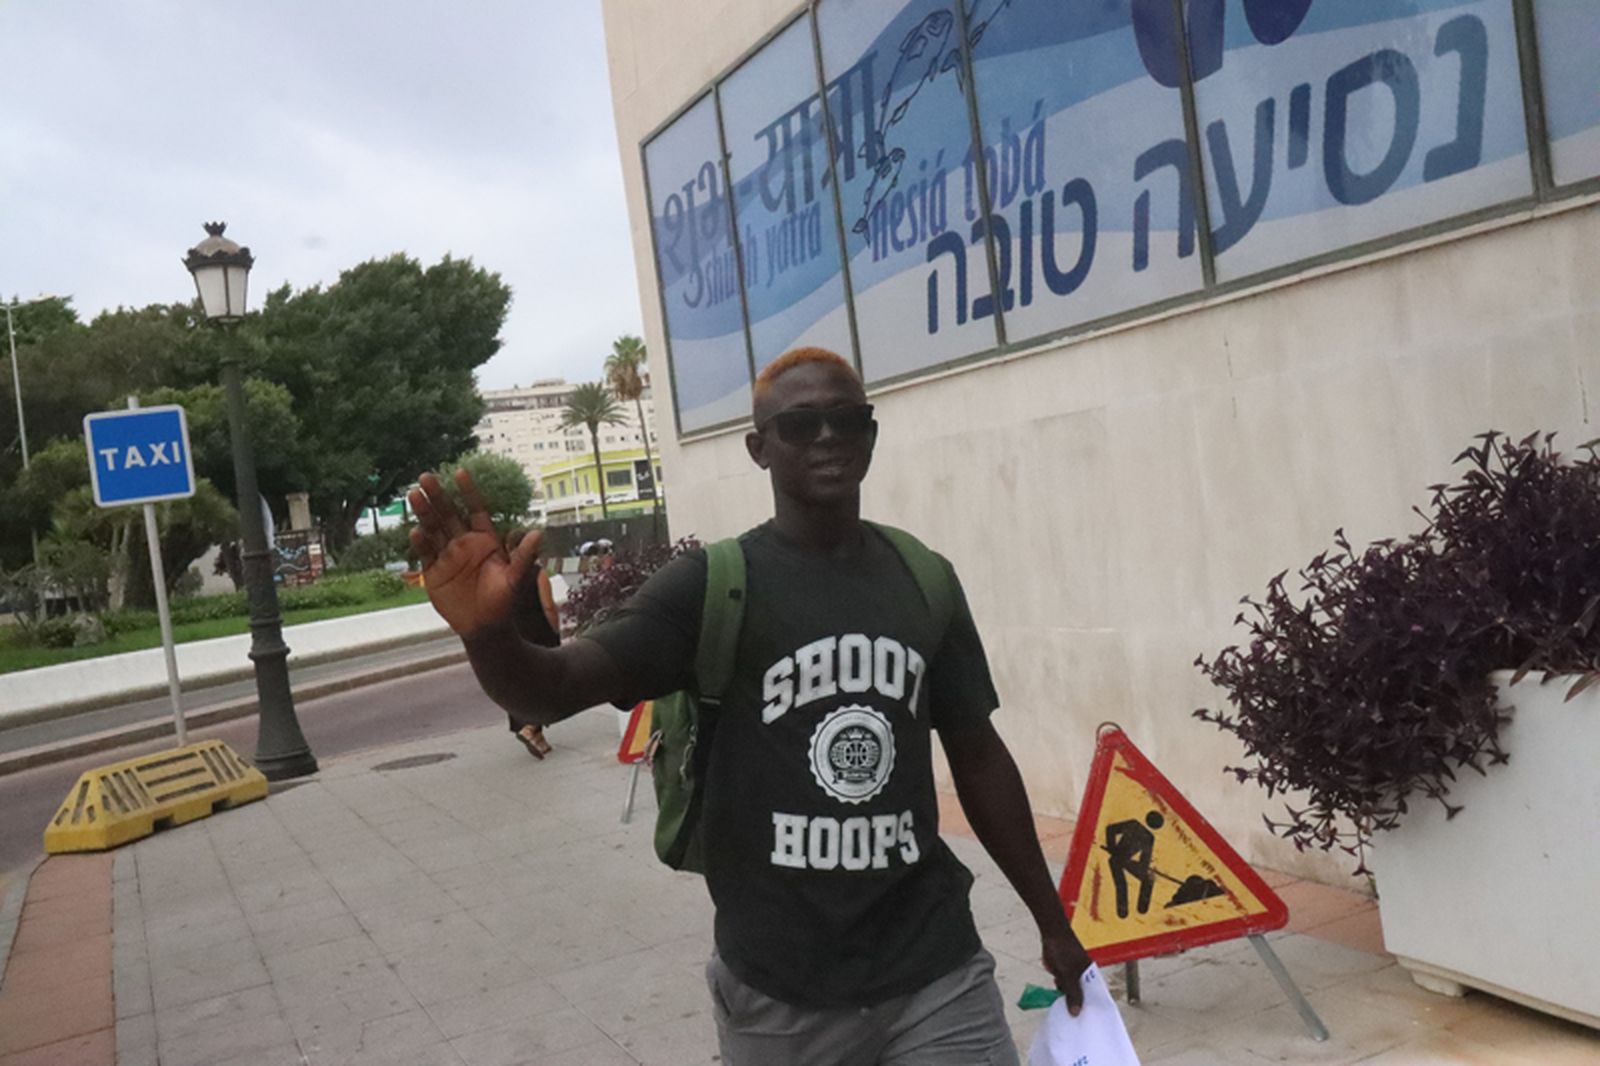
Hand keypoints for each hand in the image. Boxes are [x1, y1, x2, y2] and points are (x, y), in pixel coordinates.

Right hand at [408, 470, 538, 636]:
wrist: (485, 625)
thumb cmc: (502, 600)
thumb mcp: (515, 578)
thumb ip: (524, 556)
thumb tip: (537, 533)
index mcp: (484, 539)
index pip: (475, 510)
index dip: (468, 492)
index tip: (460, 472)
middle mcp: (464, 542)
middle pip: (448, 514)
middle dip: (438, 496)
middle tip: (426, 477)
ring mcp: (447, 555)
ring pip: (433, 528)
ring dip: (424, 512)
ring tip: (414, 495)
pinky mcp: (433, 571)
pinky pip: (425, 553)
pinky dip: (420, 543)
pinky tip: (415, 531)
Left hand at [1041, 926, 1091, 1016]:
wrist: (1052, 932)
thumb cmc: (1063, 950)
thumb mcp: (1068, 975)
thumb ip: (1072, 993)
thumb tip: (1076, 1013)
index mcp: (1091, 974)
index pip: (1094, 995)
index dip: (1090, 1006)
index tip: (1086, 1020)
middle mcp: (1084, 974)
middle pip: (1082, 993)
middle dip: (1077, 1003)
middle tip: (1072, 1019)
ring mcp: (1074, 972)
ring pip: (1071, 989)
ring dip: (1066, 996)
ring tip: (1063, 1009)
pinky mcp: (1064, 970)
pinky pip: (1064, 983)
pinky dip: (1060, 988)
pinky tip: (1056, 995)